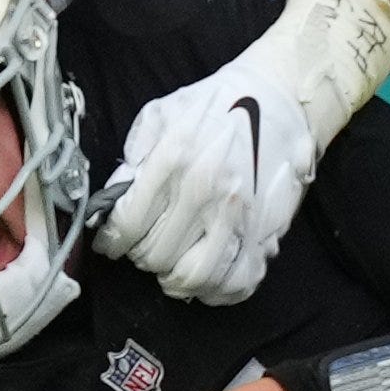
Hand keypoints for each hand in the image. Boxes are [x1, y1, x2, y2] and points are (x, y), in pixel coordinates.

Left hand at [92, 59, 314, 305]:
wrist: (280, 99)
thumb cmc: (216, 106)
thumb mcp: (161, 116)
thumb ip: (133, 158)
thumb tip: (112, 201)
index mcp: (174, 159)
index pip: (128, 225)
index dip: (111, 242)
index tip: (110, 244)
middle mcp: (205, 191)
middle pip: (156, 256)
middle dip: (141, 257)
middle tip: (143, 247)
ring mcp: (238, 215)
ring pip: (193, 277)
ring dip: (174, 279)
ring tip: (169, 267)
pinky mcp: (266, 230)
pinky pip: (237, 282)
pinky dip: (215, 291)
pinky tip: (204, 277)